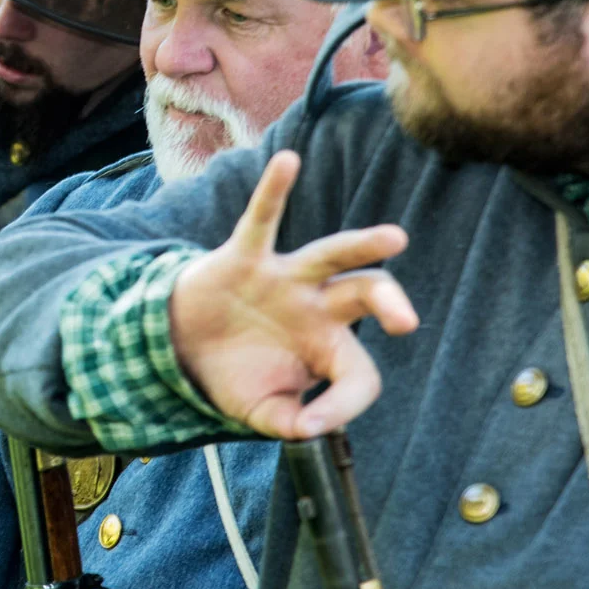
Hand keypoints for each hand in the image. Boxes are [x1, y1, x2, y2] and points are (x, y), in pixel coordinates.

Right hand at [170, 150, 417, 438]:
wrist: (181, 346)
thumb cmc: (236, 375)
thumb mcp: (265, 412)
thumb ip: (290, 424)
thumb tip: (311, 427)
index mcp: (330, 347)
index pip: (358, 374)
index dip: (341, 403)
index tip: (311, 424)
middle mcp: (318, 307)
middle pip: (368, 295)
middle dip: (390, 304)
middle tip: (406, 323)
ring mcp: (285, 279)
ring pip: (331, 256)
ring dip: (362, 246)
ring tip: (396, 238)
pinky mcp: (246, 257)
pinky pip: (262, 220)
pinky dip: (273, 191)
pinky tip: (287, 161)